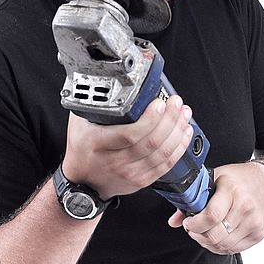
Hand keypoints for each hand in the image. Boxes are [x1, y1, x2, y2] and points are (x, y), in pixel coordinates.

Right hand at [62, 96, 193, 199]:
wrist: (82, 182)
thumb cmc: (82, 149)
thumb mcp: (79, 124)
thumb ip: (93, 105)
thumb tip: (107, 81)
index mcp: (99, 144)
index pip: (129, 134)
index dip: (149, 119)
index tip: (158, 103)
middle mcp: (116, 161)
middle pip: (151, 142)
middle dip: (169, 119)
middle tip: (175, 102)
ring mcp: (130, 173)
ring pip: (162, 153)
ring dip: (177, 131)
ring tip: (183, 113)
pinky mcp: (141, 180)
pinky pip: (166, 165)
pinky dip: (179, 147)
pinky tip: (185, 133)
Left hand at [168, 161, 263, 253]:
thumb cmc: (239, 179)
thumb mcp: (214, 178)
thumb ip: (192, 199)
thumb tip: (174, 221)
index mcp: (232, 190)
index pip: (211, 216)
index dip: (194, 224)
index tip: (189, 222)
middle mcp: (245, 207)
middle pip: (216, 236)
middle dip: (198, 235)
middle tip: (194, 228)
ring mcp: (254, 223)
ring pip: (223, 246)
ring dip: (208, 242)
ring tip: (205, 231)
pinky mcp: (258, 234)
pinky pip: (233, 250)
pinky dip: (220, 246)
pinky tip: (217, 235)